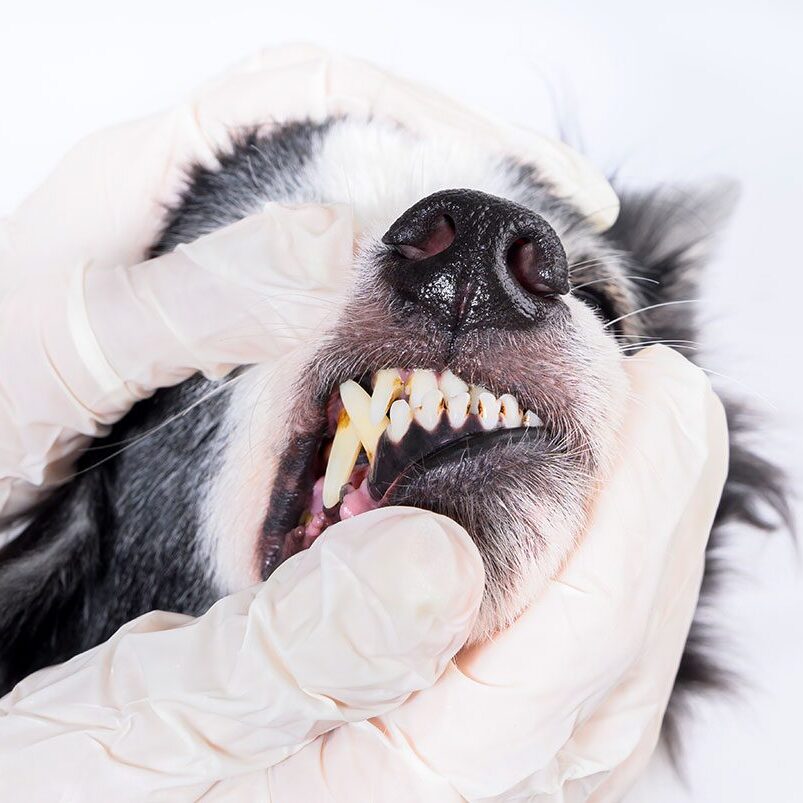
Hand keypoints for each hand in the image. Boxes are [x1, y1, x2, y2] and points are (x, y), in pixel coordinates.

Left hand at [0, 43, 617, 521]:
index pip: (322, 90)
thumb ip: (199, 296)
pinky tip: (417, 342)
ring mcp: (209, 257)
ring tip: (510, 291)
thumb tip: (345, 242)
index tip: (536, 174)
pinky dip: (384, 305)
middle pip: (353, 145)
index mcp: (156, 164)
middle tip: (554, 236)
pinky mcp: (217, 316)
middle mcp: (191, 196)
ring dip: (429, 244)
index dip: (437, 113)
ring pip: (344, 221)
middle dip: (461, 174)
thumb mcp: (78, 341)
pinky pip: (321, 291)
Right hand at [0, 346, 727, 801]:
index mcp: (405, 789)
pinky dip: (596, 573)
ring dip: (644, 540)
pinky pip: (561, 659)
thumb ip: (303, 654)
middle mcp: (462, 792)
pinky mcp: (444, 740)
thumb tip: (434, 565)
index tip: (662, 394)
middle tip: (675, 396)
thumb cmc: (100, 782)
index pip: (571, 650)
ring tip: (656, 436)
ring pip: (605, 660)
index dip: (634, 513)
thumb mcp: (170, 716)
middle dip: (663, 512)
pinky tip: (592, 512)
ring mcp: (463, 769)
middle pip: (613, 654)